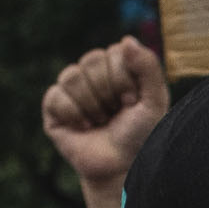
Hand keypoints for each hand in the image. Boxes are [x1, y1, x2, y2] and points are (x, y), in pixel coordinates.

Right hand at [41, 39, 171, 190]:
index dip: (124, 80)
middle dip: (108, 91)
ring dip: (92, 105)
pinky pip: (55, 96)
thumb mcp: (155, 100)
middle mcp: (93, 74)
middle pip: (91, 60)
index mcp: (117, 67)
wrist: (120, 167)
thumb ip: (149, 67)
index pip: (114, 52)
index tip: (132, 103)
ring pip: (72, 76)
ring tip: (100, 122)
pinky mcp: (53, 108)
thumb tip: (126, 40)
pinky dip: (73, 114)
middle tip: (116, 112)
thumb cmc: (140, 135)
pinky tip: (83, 127)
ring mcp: (71, 90)